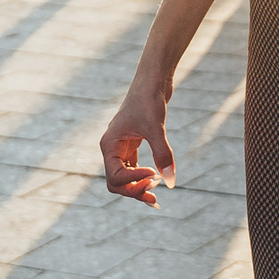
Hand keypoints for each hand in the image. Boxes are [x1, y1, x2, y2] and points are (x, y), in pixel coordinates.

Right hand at [100, 80, 175, 207]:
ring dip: (138, 188)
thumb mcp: (156, 128)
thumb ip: (162, 155)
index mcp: (109, 145)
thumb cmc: (149, 99)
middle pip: (116, 183)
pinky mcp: (133, 144)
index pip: (115, 177)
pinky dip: (142, 177)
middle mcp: (112, 148)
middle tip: (155, 196)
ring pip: (124, 177)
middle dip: (133, 191)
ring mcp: (122, 147)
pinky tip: (157, 180)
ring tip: (155, 199)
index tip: (153, 174)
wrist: (153, 80)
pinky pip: (133, 168)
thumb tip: (169, 183)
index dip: (133, 181)